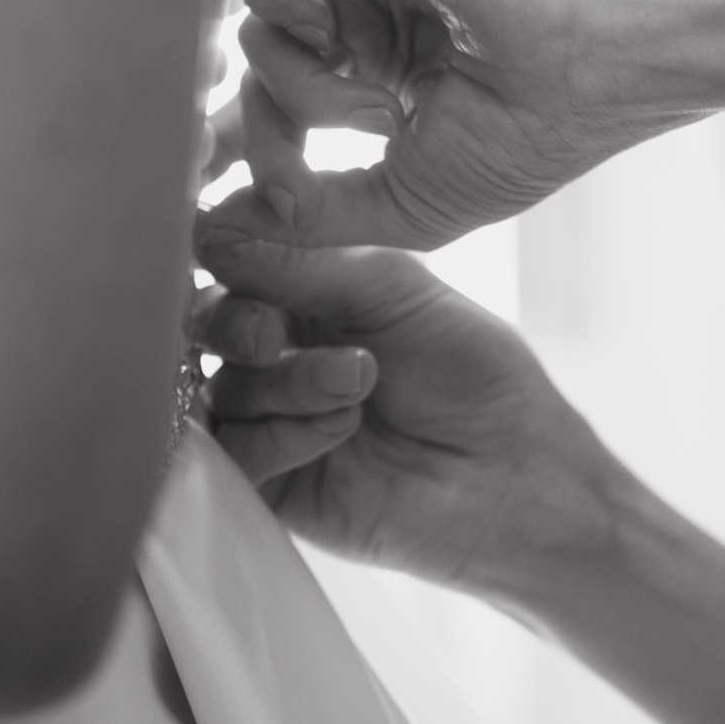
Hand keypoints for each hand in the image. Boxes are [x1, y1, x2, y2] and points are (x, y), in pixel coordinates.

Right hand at [192, 224, 609, 596]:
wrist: (516, 471)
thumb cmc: (475, 371)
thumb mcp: (393, 288)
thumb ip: (301, 263)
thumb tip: (209, 234)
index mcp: (312, 299)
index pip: (234, 269)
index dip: (223, 260)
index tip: (224, 255)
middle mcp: (286, 357)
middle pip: (208, 330)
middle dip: (235, 323)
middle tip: (275, 335)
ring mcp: (278, 424)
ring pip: (221, 390)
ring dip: (284, 381)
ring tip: (358, 385)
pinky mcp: (278, 489)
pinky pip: (236, 455)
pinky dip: (280, 434)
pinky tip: (341, 429)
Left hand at [227, 0, 687, 248]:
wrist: (591, 59)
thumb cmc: (528, 133)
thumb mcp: (404, 202)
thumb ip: (309, 211)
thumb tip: (219, 220)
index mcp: (395, 68)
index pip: (284, 100)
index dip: (251, 147)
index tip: (243, 196)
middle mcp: (377, 7)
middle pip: (259, 64)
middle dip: (275, 125)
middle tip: (338, 154)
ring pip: (257, 17)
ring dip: (296, 80)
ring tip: (379, 103)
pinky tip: (325, 33)